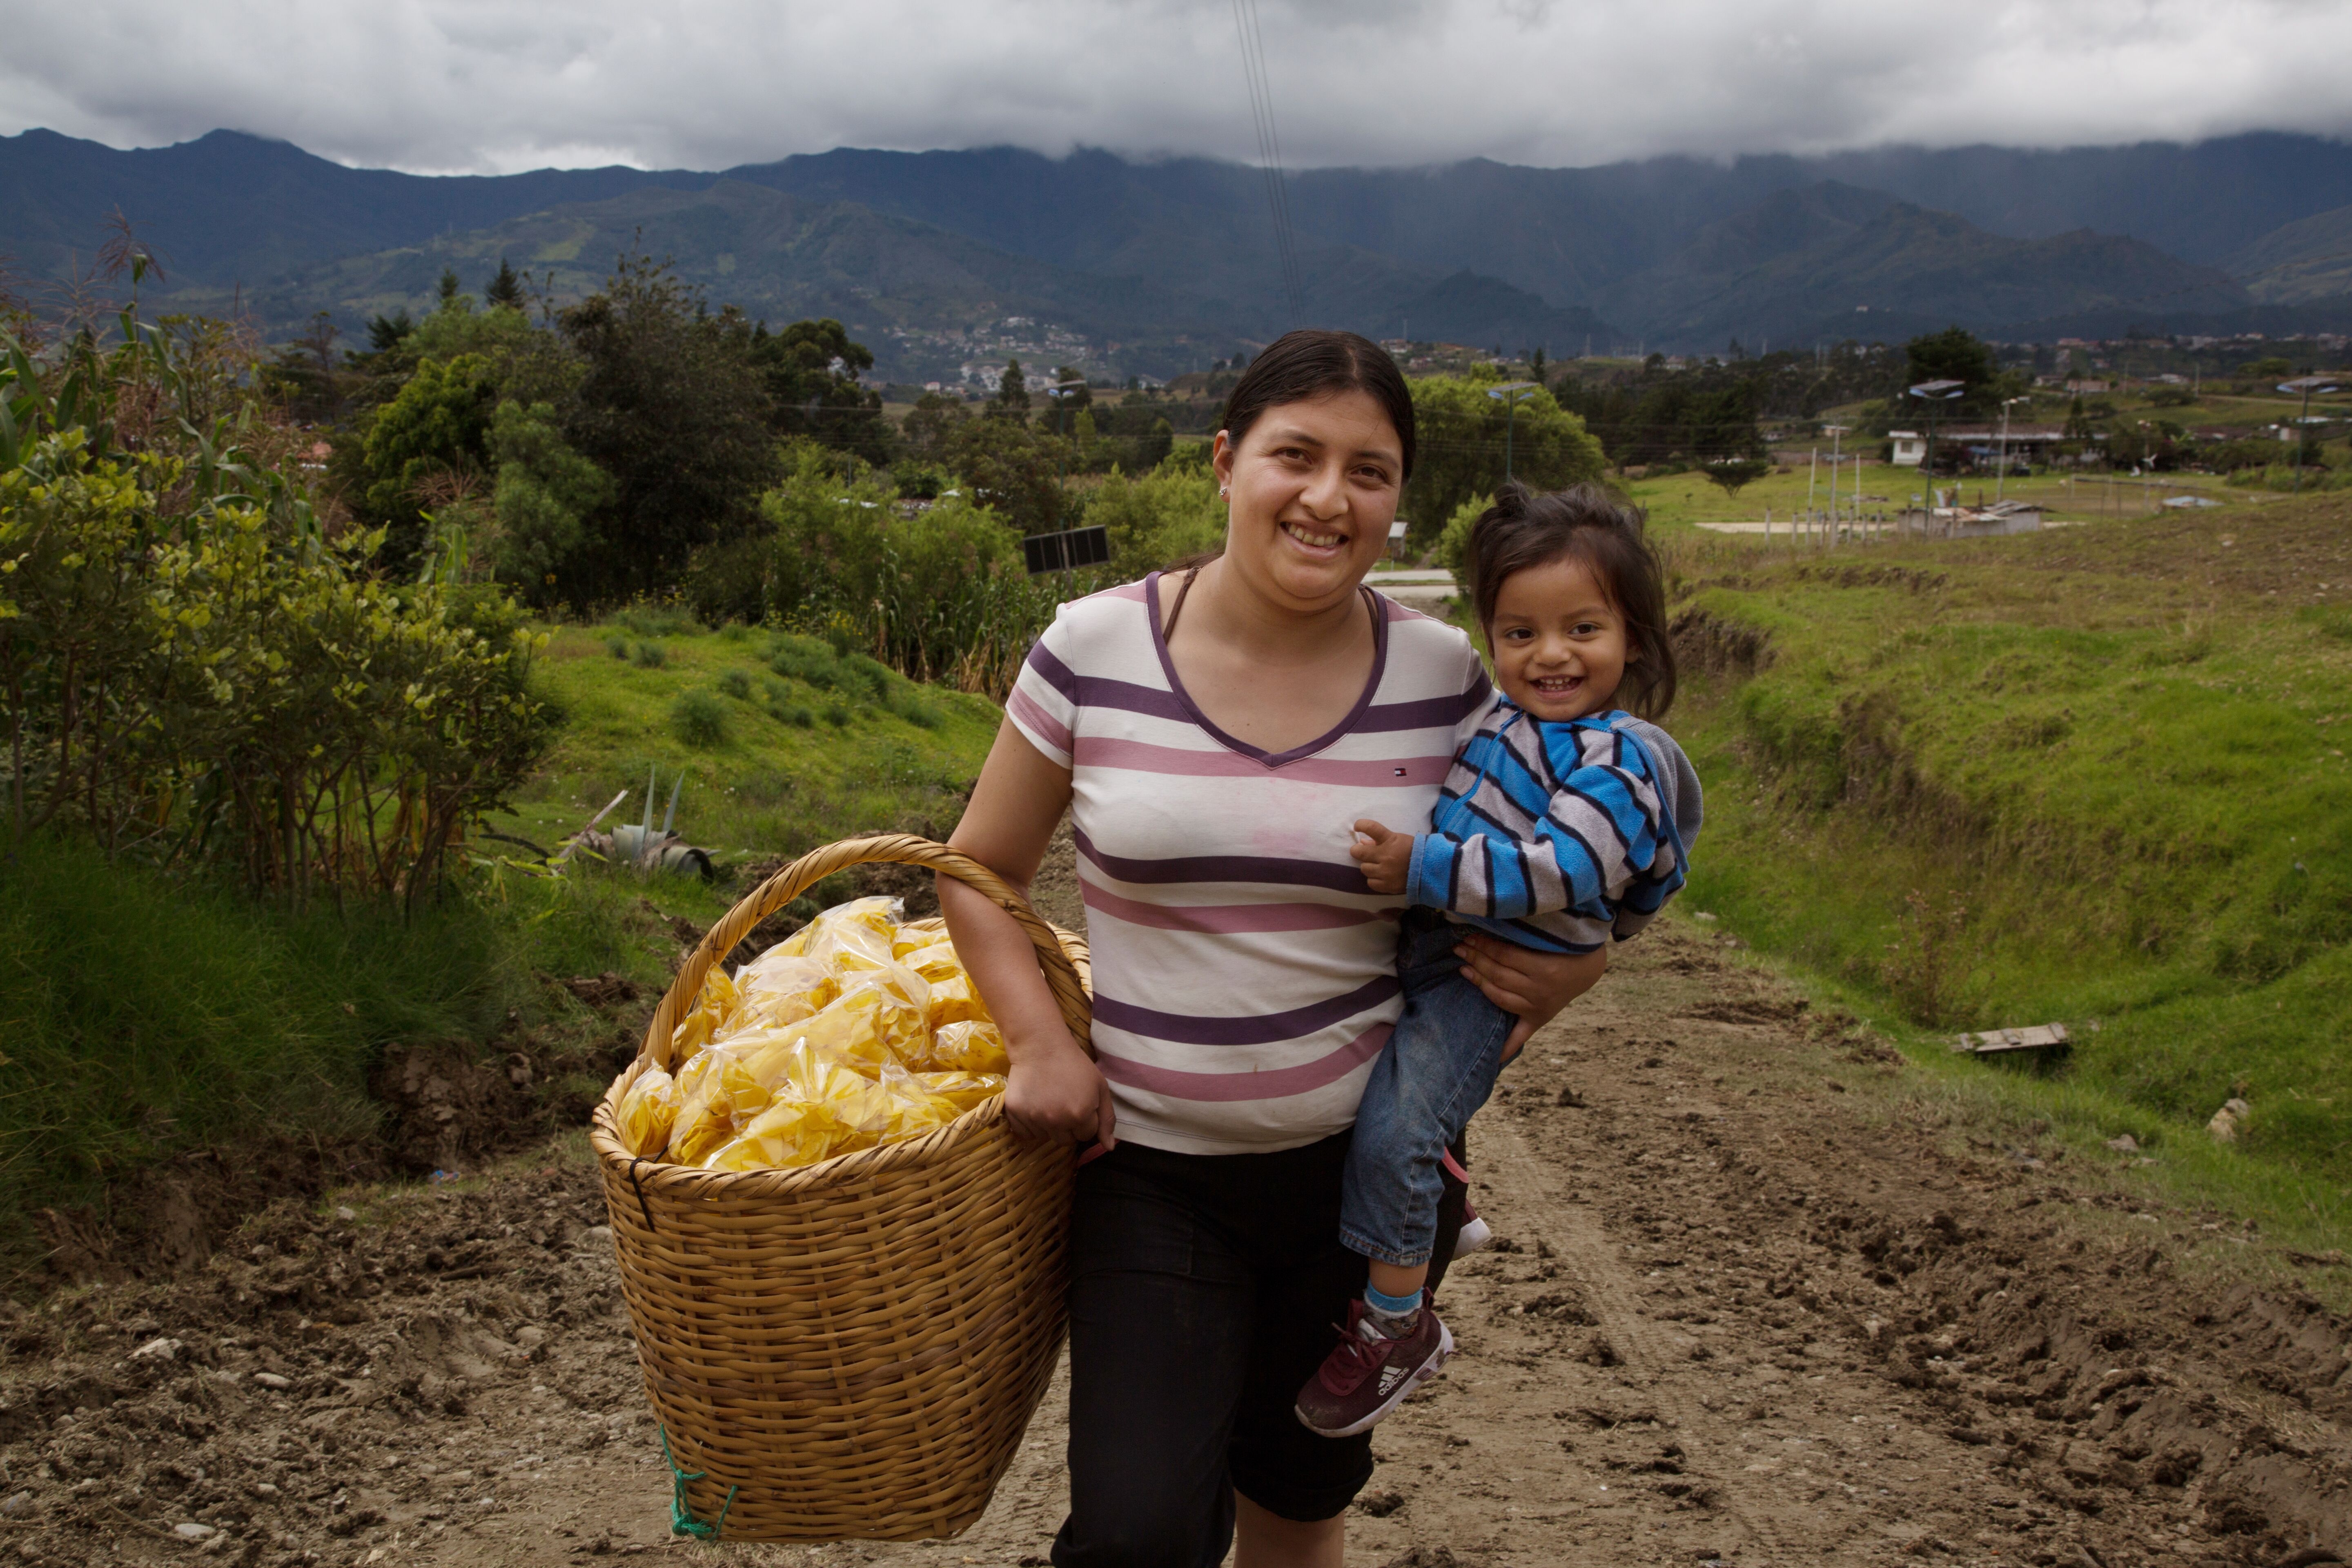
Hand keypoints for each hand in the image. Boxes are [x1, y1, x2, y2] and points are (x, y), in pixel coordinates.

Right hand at [1004, 1031, 1116, 1152]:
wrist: (1041, 1046)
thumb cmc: (1075, 1065)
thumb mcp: (1100, 1087)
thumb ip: (1107, 1119)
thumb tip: (1109, 1148)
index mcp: (1080, 1115)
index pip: (1085, 1136)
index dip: (1085, 1121)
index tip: (1079, 1105)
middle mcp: (1057, 1121)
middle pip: (1066, 1140)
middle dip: (1068, 1127)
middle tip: (1063, 1104)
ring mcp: (1034, 1118)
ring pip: (1046, 1137)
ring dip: (1049, 1126)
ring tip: (1048, 1102)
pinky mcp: (1015, 1113)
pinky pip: (1025, 1134)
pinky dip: (1030, 1125)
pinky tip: (1034, 1106)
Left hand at [1349, 819, 1412, 894]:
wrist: (1429, 869)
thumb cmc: (1412, 851)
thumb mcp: (1398, 840)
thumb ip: (1379, 841)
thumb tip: (1362, 842)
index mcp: (1390, 840)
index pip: (1371, 828)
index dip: (1361, 825)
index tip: (1357, 826)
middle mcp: (1386, 856)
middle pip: (1359, 853)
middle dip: (1358, 851)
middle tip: (1362, 852)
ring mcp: (1385, 872)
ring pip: (1364, 868)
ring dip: (1369, 866)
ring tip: (1378, 865)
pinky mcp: (1387, 886)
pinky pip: (1370, 882)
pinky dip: (1374, 879)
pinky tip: (1382, 876)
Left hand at [1455, 934, 1609, 1062]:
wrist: (1588, 967)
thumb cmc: (1565, 948)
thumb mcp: (1547, 940)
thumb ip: (1520, 938)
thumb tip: (1488, 929)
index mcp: (1543, 969)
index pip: (1503, 956)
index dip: (1483, 945)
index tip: (1468, 936)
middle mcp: (1539, 991)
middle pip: (1497, 975)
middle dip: (1475, 959)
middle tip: (1459, 948)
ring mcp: (1537, 1007)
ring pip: (1499, 997)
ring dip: (1478, 983)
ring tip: (1464, 969)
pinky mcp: (1538, 1019)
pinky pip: (1520, 1036)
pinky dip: (1506, 1048)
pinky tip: (1489, 1057)